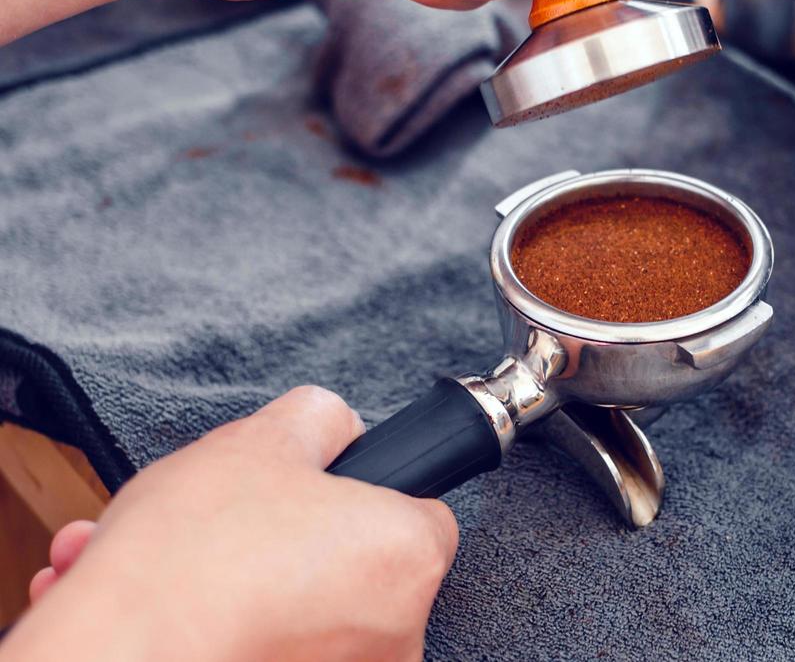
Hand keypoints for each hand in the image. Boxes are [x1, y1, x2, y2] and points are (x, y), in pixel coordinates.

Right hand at [2, 387, 457, 661]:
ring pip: (293, 611)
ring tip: (155, 554)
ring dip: (228, 580)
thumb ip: (319, 420)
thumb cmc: (196, 556)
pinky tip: (149, 601)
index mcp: (408, 559)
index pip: (417, 511)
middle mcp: (394, 637)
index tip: (314, 492)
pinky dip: (215, 627)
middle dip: (279, 539)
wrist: (112, 657)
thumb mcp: (262, 441)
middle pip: (348, 564)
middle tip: (219, 520)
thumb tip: (336, 425)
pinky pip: (262, 648)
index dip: (362, 491)